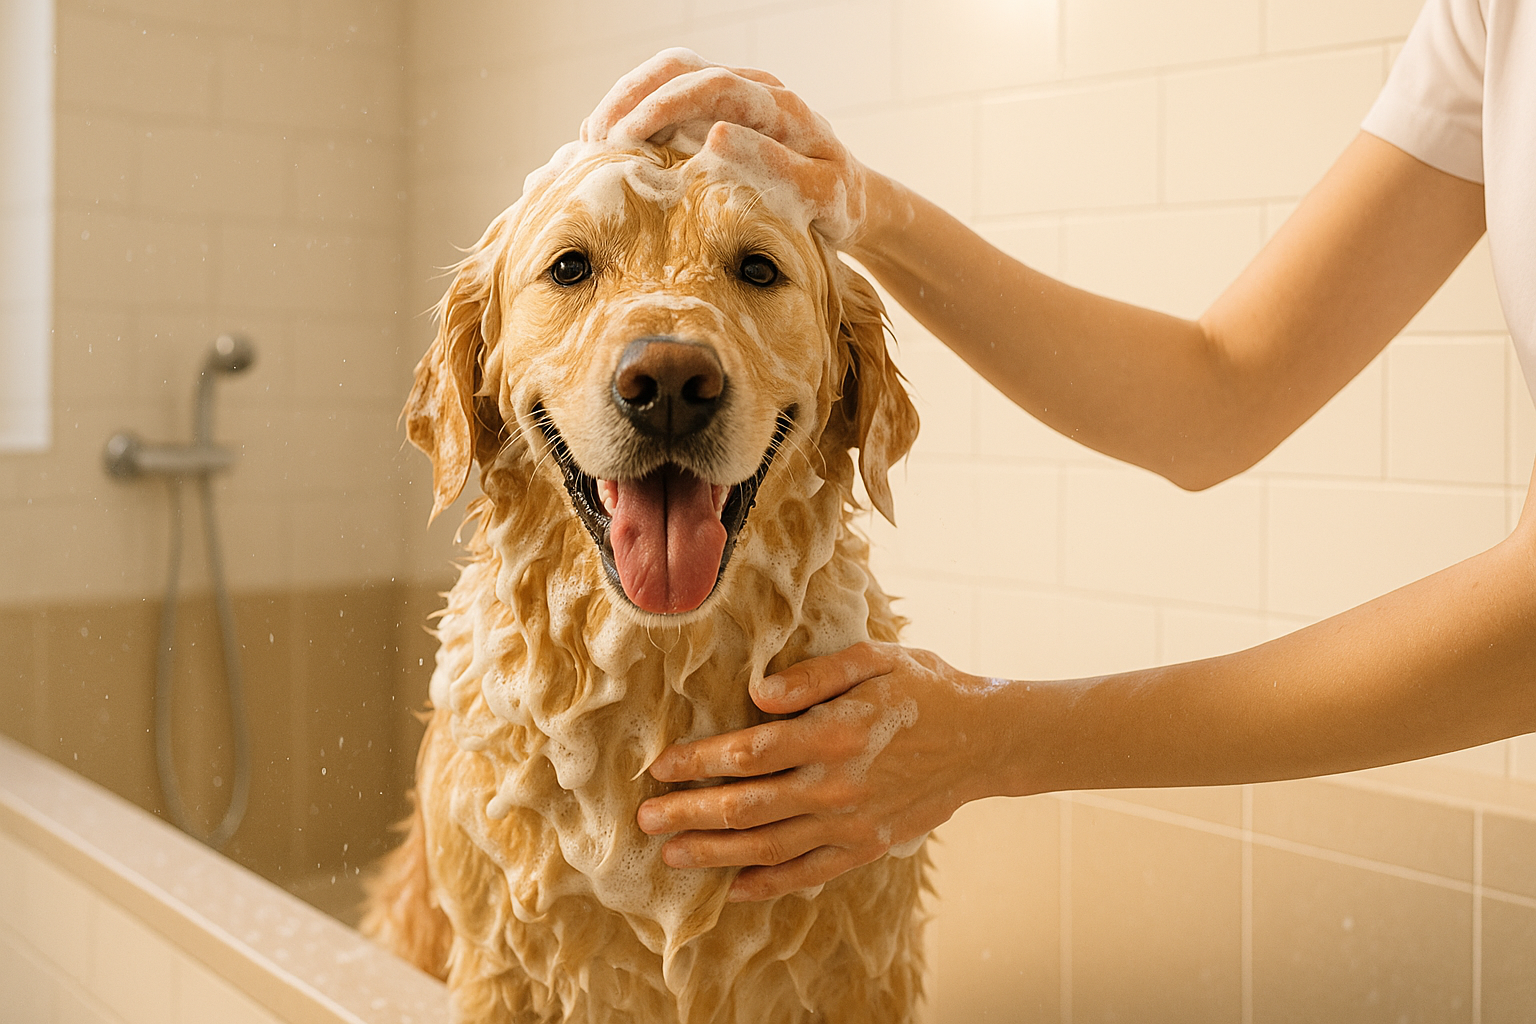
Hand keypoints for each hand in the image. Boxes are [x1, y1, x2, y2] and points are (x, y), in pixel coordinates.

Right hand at [582, 48, 875, 245]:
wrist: (848, 202)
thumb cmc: (836, 205)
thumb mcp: (819, 195)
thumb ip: (775, 166)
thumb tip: (717, 136)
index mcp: (777, 104)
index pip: (712, 85)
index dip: (664, 105)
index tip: (627, 137)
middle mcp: (750, 89)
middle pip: (678, 68)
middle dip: (630, 97)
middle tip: (595, 140)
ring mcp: (728, 98)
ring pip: (664, 78)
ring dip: (622, 103)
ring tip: (589, 144)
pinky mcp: (711, 115)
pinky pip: (663, 102)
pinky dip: (630, 118)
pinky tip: (604, 148)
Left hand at [636, 641, 1000, 900]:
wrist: (985, 740)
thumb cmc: (924, 688)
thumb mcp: (875, 658)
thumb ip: (814, 675)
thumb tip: (757, 693)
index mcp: (833, 733)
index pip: (748, 752)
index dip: (697, 761)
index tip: (659, 766)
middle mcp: (836, 785)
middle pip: (746, 807)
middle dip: (688, 814)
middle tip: (645, 821)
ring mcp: (851, 823)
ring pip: (769, 847)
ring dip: (715, 854)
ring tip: (672, 857)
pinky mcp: (866, 847)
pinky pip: (809, 874)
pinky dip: (769, 886)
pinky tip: (735, 890)